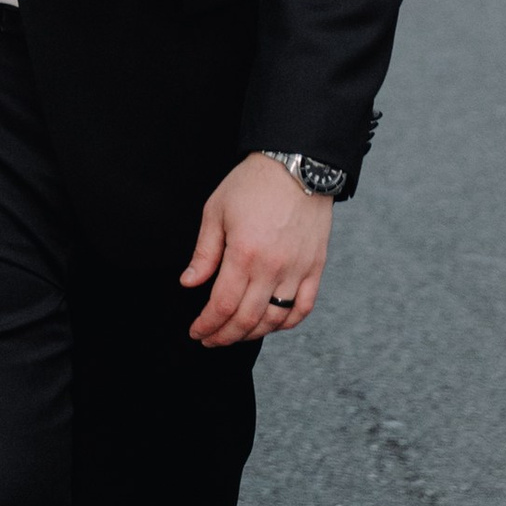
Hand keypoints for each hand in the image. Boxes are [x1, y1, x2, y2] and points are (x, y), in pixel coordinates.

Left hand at [181, 152, 333, 345]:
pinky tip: (272, 324)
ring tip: (235, 334)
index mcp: (244, 254)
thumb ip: (204, 253)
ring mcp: (298, 270)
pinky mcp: (315, 267)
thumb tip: (190, 283)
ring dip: (253, 333)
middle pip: (247, 319)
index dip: (207, 325)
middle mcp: (273, 268)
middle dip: (225, 336)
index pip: (222, 305)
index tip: (197, 332)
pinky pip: (303, 307)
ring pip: (275, 319)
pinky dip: (287, 322)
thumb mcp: (215, 211)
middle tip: (210, 339)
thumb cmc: (252, 184)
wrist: (297, 165)